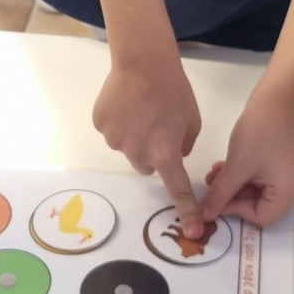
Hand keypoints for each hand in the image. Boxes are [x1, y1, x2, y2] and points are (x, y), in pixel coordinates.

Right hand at [93, 56, 205, 237]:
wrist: (143, 61)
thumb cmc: (174, 89)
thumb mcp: (192, 121)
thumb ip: (183, 145)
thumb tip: (172, 153)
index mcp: (165, 154)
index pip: (178, 190)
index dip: (186, 211)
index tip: (191, 232)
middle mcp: (138, 153)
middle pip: (146, 165)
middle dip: (153, 152)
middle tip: (158, 126)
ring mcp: (115, 140)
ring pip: (128, 147)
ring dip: (135, 135)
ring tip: (141, 108)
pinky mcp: (100, 125)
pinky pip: (112, 131)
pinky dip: (119, 121)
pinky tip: (126, 102)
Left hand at [201, 92, 293, 227]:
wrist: (276, 98)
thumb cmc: (258, 132)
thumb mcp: (236, 167)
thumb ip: (219, 195)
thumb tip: (202, 217)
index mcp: (292, 192)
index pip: (261, 217)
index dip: (235, 210)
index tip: (214, 199)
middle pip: (262, 205)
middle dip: (234, 195)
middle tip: (212, 183)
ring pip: (262, 192)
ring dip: (237, 184)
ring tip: (217, 171)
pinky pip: (269, 180)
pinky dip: (249, 175)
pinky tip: (230, 165)